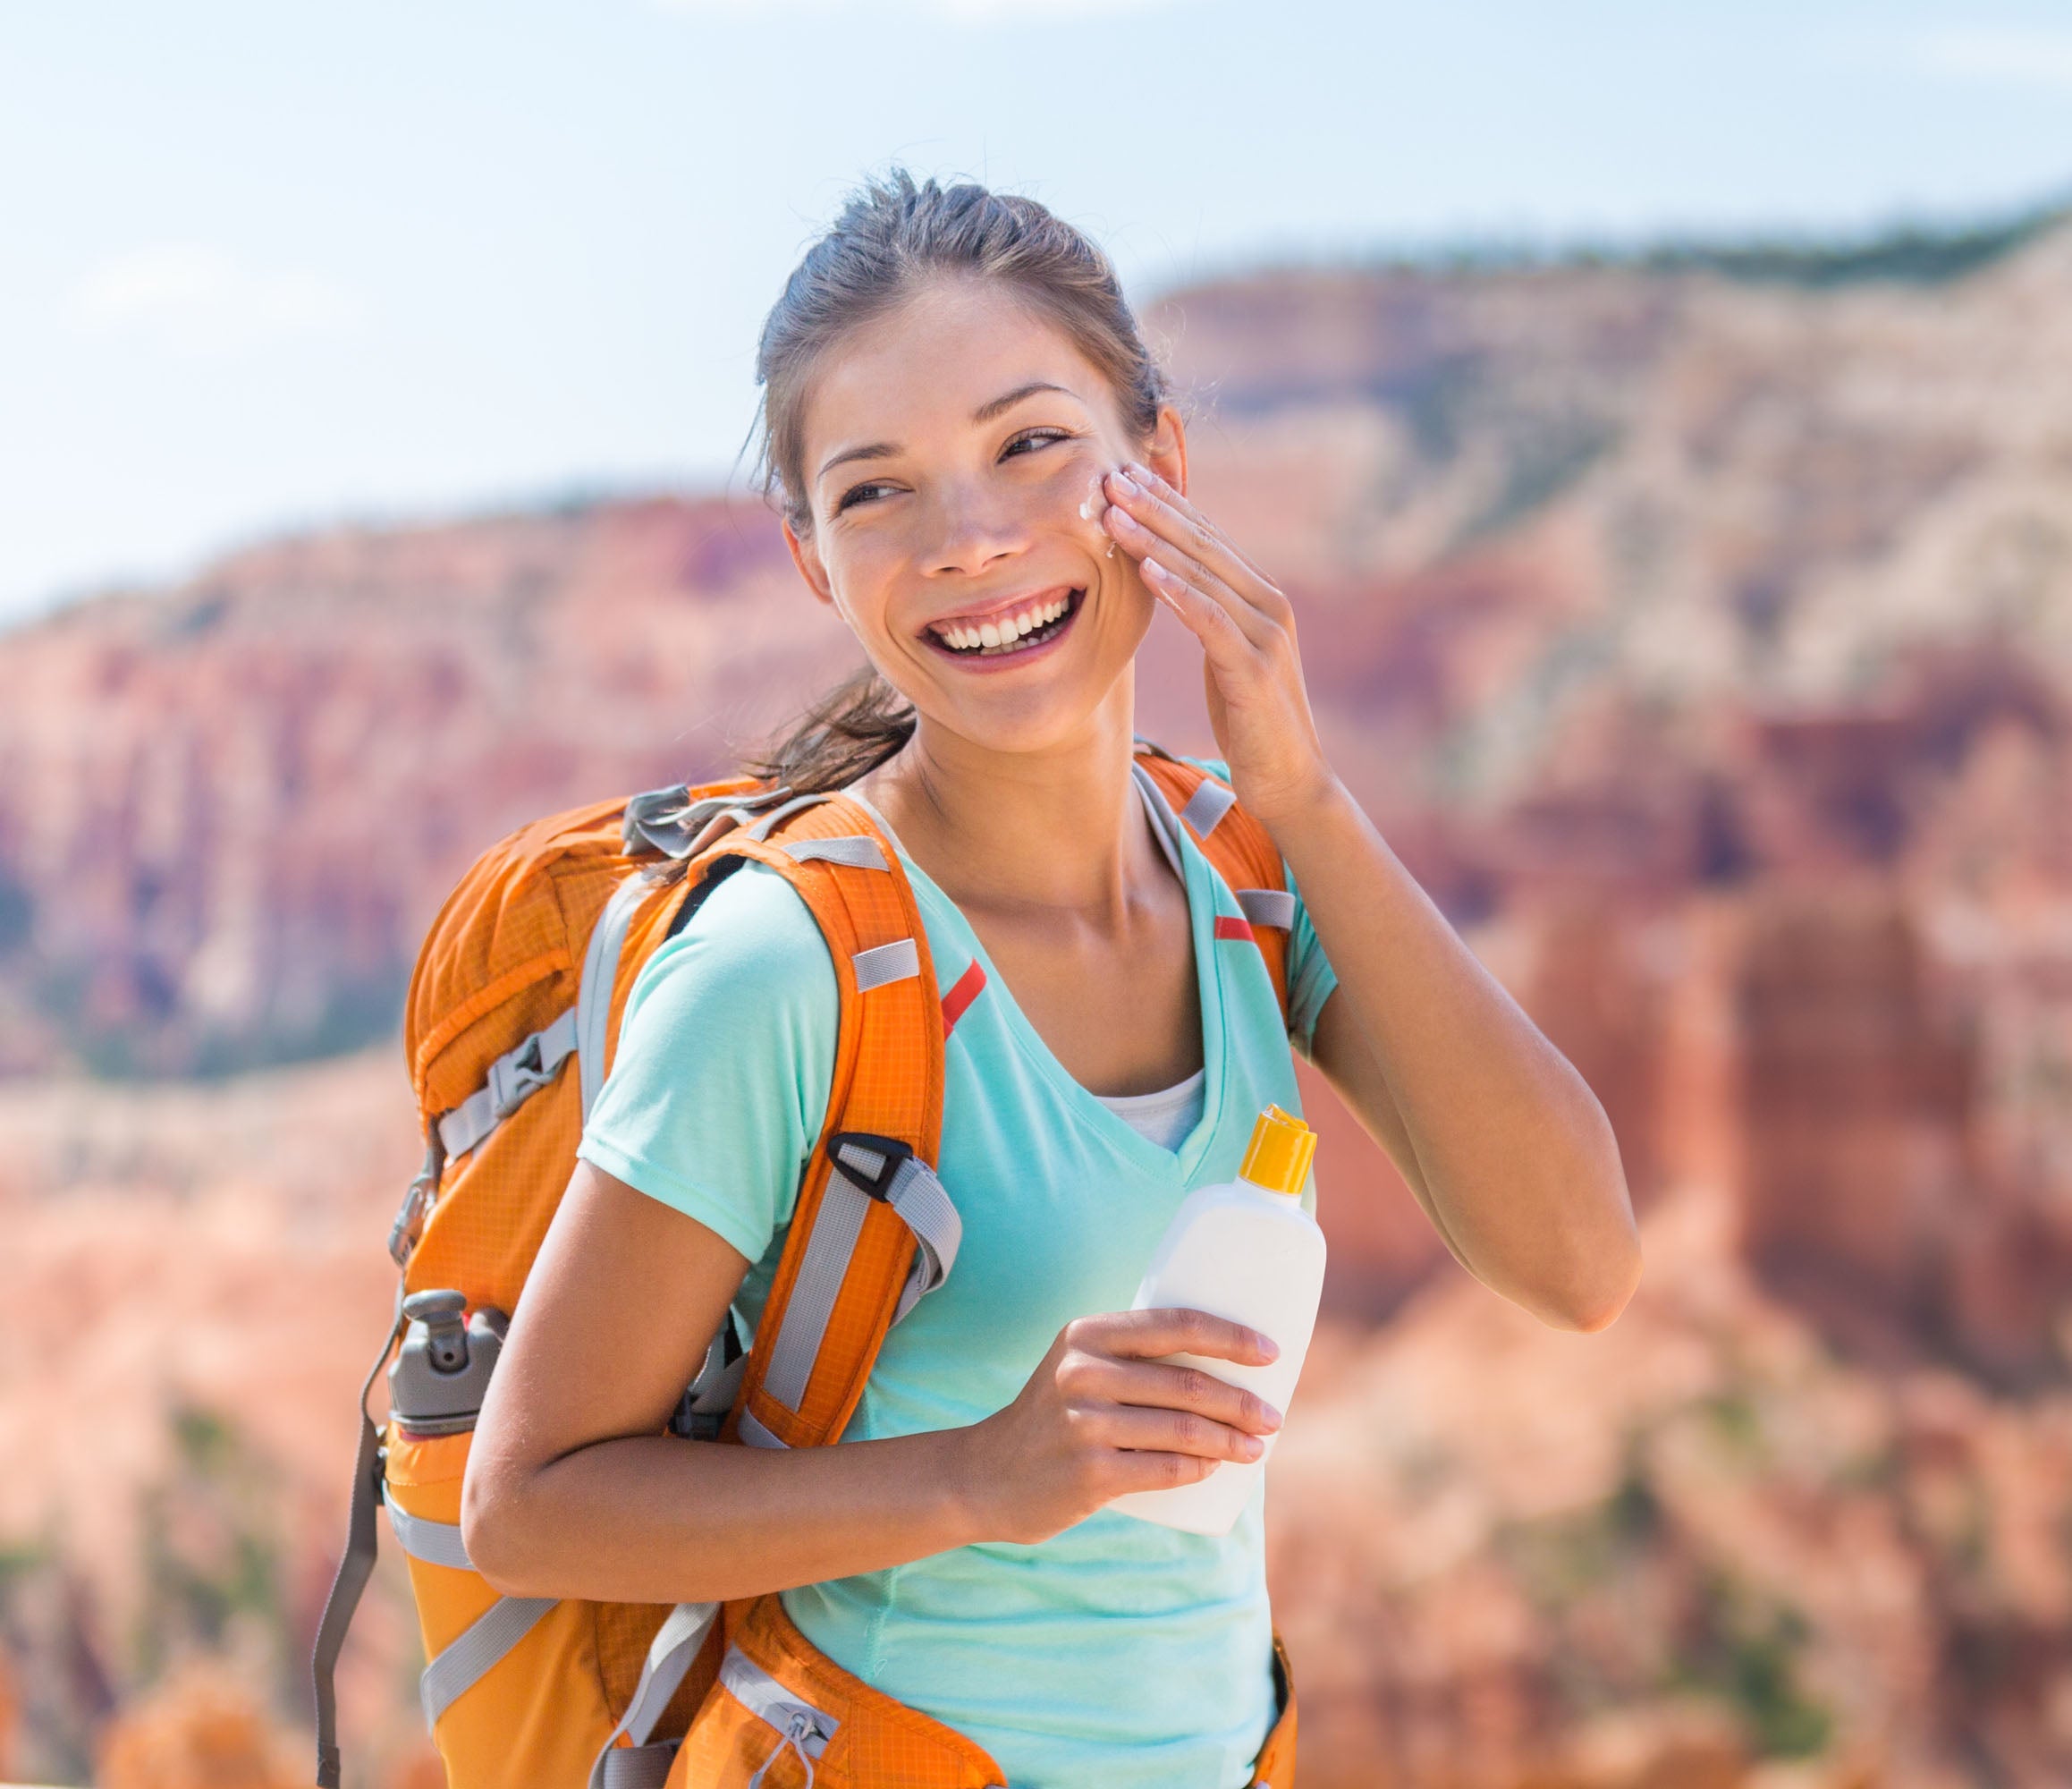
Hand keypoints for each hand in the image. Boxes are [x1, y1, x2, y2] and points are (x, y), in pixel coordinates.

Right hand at [954, 1308, 1284, 1544]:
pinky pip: (1165, 1469)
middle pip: (1189, 1383)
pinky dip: (1200, 1469)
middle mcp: (1084, 1373)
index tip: (1271, 1353)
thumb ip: (1134, 1357)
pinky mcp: (1089, 1473)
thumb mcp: (1079, 1366)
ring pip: (1185, 1430)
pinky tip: (1216, 1469)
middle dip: (1243, 1403)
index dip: (1231, 1337)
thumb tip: (1224, 1363)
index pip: (1176, 1324)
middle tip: (1272, 1417)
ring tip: (1257, 1448)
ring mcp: (1085, 1424)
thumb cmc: (1053, 1415)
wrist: (987, 1475)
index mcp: (1088, 1334)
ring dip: (1232, 1441)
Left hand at [1098, 460, 1335, 830]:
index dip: (1168, 503)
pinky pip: (1211, 621)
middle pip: (1203, 545)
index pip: (1208, 538)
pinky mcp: (1255, 669)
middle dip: (1155, 509)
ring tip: (1114, 515)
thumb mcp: (1224, 656)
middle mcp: (1269, 606)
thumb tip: (1170, 582)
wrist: (1290, 781)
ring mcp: (1266, 636)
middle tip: (1111, 478)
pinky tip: (1146, 572)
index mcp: (1260, 599)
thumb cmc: (1250, 720)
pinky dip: (1178, 593)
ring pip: (1202, 576)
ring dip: (1154, 542)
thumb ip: (1207, 615)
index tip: (1126, 474)